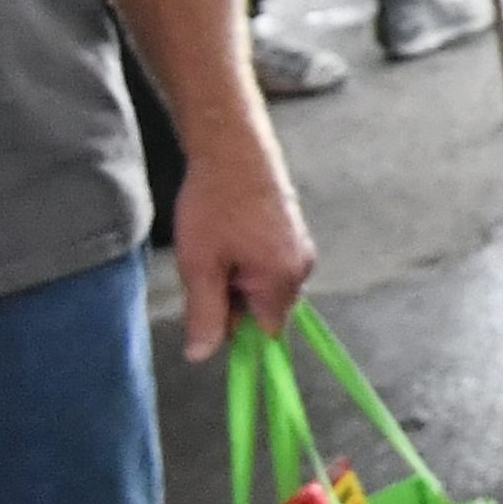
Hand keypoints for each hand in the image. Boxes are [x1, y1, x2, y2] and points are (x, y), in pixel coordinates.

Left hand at [167, 143, 318, 363]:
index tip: (209, 305)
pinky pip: (271, 264)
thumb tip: (201, 356)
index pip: (267, 333)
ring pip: (265, 286)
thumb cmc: (215, 204)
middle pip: (267, 310)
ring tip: (217, 246)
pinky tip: (229, 234)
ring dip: (238, 278)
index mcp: (282, 280)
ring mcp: (301, 247)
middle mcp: (302, 267)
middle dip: (235, 300)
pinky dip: (247, 259)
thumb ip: (205, 316)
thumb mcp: (200, 266)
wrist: (232, 146)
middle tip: (207, 267)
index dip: (236, 328)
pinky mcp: (294, 232)